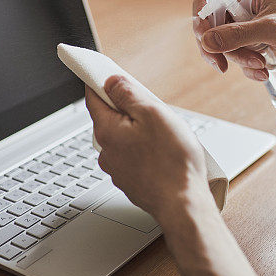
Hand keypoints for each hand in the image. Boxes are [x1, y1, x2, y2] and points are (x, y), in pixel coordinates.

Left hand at [84, 76, 209, 221]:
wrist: (182, 203)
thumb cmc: (172, 160)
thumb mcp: (153, 113)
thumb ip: (128, 94)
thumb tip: (110, 81)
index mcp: (107, 131)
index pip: (93, 98)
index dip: (97, 81)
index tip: (102, 72)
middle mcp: (106, 151)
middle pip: (110, 118)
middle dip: (126, 109)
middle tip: (152, 108)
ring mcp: (117, 169)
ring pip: (122, 139)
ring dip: (137, 131)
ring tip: (163, 135)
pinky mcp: (130, 181)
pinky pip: (132, 156)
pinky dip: (143, 150)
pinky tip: (163, 153)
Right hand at [192, 0, 275, 80]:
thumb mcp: (272, 28)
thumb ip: (238, 35)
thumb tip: (206, 41)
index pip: (205, 4)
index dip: (201, 27)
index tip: (209, 47)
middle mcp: (240, 2)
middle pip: (213, 29)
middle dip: (228, 51)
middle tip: (244, 65)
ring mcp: (246, 20)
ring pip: (226, 45)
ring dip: (241, 60)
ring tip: (263, 67)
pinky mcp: (253, 35)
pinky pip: (238, 53)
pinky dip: (248, 65)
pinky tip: (264, 71)